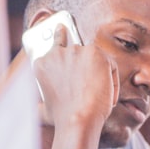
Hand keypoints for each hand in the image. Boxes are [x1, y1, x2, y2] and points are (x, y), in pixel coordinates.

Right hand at [32, 25, 118, 148]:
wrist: (77, 119)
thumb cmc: (62, 119)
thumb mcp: (44, 110)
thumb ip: (42, 103)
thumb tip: (38, 109)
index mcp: (42, 63)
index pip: (54, 43)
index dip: (59, 36)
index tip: (62, 29)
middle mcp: (57, 53)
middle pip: (77, 49)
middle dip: (85, 63)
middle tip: (91, 77)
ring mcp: (76, 51)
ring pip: (95, 60)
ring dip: (100, 76)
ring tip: (100, 97)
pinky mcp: (94, 53)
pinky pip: (109, 65)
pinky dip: (111, 81)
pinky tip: (107, 95)